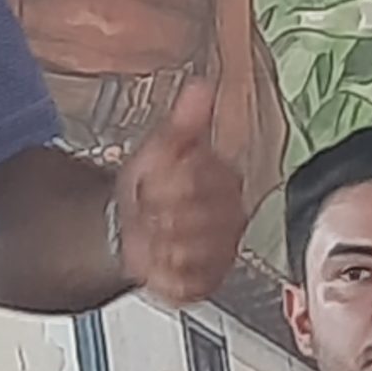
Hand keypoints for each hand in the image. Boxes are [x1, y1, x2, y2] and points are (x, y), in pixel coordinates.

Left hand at [113, 81, 245, 305]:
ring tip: (145, 234)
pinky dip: (159, 274)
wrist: (138, 223)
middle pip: (193, 217)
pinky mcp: (207, 284)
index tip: (150, 181)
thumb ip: (184, 120)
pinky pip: (182, 283)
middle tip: (144, 209)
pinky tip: (151, 262)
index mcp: (225, 179)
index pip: (198, 179)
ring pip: (187, 251)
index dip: (166, 180)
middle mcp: (233, 218)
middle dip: (159, 212)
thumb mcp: (162, 147)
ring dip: (156, 244)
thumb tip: (201, 86)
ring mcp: (222, 253)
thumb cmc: (155, 184)